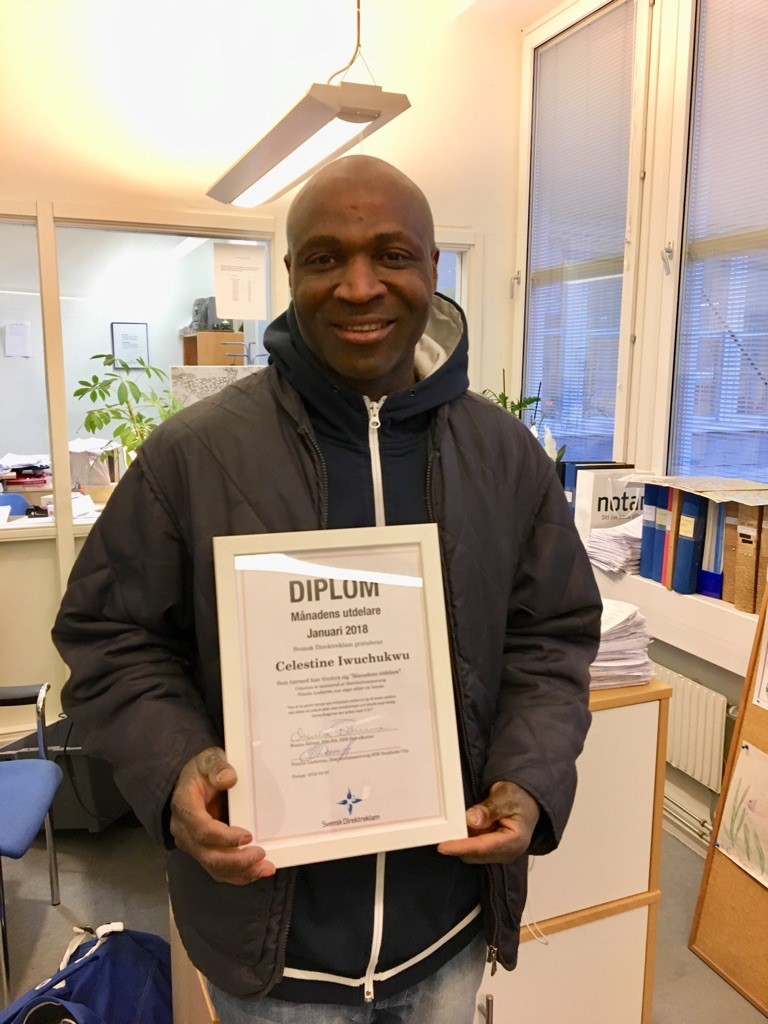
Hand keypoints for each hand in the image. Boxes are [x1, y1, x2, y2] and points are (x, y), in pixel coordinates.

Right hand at [170, 746, 275, 884]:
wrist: (195, 780)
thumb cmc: (203, 770)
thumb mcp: (209, 759)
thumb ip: (217, 766)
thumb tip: (229, 778)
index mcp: (184, 807)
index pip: (201, 829)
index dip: (224, 837)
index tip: (247, 835)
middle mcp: (184, 831)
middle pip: (208, 855)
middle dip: (236, 860)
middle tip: (261, 854)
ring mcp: (193, 844)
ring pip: (214, 867)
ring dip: (240, 872)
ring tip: (265, 868)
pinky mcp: (204, 851)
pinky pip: (219, 870)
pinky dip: (238, 874)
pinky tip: (258, 871)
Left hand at [437, 781, 539, 863]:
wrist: (527, 800)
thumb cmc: (518, 797)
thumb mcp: (504, 796)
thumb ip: (488, 809)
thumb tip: (470, 820)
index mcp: (515, 841)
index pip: (483, 847)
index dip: (462, 847)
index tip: (443, 846)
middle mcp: (507, 852)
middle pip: (476, 854)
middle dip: (457, 846)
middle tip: (438, 834)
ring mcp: (499, 853)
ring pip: (472, 854)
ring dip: (459, 844)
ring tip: (445, 830)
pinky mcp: (492, 851)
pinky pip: (473, 850)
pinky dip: (464, 841)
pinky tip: (455, 830)